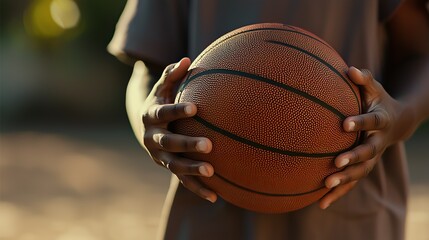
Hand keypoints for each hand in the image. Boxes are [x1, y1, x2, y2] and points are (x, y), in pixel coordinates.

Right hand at [141, 57, 216, 202]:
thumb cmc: (159, 102)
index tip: (195, 108)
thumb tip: (187, 59)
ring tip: (211, 171)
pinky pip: (183, 181)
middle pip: (169, 143)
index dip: (177, 111)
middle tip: (208, 145)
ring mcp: (159, 156)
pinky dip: (197, 189)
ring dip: (192, 170)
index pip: (163, 113)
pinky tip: (215, 197)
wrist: (145, 126)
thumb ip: (172, 75)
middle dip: (187, 145)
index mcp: (150, 116)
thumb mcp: (161, 88)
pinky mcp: (168, 168)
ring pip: (175, 165)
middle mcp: (152, 138)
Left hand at [319, 67, 411, 208]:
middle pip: (367, 152)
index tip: (344, 124)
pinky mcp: (363, 168)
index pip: (371, 122)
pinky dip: (337, 193)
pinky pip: (351, 182)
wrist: (396, 121)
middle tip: (337, 162)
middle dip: (353, 157)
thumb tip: (350, 69)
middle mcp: (377, 142)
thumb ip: (363, 79)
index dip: (360, 123)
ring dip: (345, 179)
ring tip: (327, 184)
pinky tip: (321, 203)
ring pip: (360, 172)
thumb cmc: (377, 100)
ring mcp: (372, 157)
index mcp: (380, 120)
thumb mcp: (374, 88)